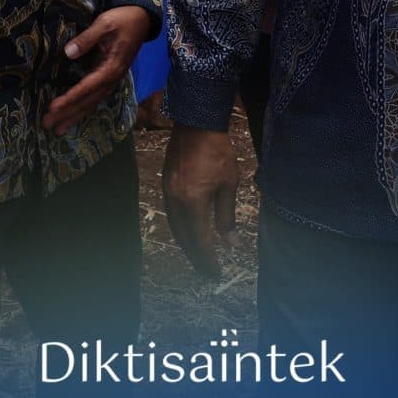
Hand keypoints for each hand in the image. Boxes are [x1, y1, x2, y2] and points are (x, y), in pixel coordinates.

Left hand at [42, 5, 147, 131]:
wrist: (141, 18)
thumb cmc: (122, 20)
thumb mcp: (104, 24)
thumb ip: (87, 38)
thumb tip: (68, 53)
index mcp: (111, 67)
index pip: (87, 87)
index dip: (70, 98)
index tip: (53, 108)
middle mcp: (112, 79)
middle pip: (88, 101)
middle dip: (68, 114)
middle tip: (47, 125)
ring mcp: (112, 80)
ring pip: (92, 103)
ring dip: (74, 116)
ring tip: (58, 130)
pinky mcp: (109, 78)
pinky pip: (95, 98)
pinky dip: (83, 109)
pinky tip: (73, 116)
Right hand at [162, 124, 239, 277]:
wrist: (196, 124)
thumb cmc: (217, 153)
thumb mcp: (228, 185)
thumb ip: (226, 216)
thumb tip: (231, 244)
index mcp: (193, 204)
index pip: (200, 241)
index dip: (208, 260)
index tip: (217, 273)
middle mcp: (176, 203)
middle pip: (185, 239)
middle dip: (197, 258)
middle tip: (209, 272)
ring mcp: (168, 194)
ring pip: (176, 229)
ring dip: (187, 245)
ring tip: (200, 256)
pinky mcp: (166, 185)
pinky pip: (171, 216)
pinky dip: (181, 230)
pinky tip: (190, 232)